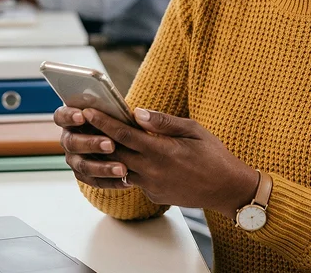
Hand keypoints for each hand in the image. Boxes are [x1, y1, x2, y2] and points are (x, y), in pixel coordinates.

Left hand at [54, 105, 258, 217]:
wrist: (228, 189)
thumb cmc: (214, 155)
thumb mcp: (193, 130)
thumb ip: (163, 122)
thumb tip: (138, 112)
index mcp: (161, 151)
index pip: (123, 134)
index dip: (103, 122)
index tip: (88, 112)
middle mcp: (152, 171)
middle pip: (115, 153)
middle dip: (97, 138)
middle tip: (82, 124)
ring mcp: (152, 187)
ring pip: (121, 169)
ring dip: (108, 156)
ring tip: (97, 141)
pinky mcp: (155, 197)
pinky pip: (134, 181)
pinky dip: (126, 169)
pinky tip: (123, 158)